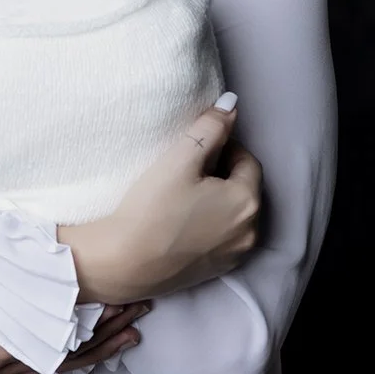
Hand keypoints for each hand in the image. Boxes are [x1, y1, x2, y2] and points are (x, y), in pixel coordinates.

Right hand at [0, 265, 146, 373]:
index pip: (38, 342)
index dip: (80, 324)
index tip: (113, 301)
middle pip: (54, 355)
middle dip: (100, 335)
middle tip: (139, 311)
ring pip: (46, 357)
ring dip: (87, 343)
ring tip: (125, 326)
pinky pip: (26, 353)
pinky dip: (59, 345)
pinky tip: (71, 336)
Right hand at [61, 98, 262, 304]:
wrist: (124, 263)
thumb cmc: (152, 208)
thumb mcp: (180, 158)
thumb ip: (210, 127)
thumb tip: (232, 103)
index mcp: (247, 201)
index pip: (247, 161)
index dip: (224, 147)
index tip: (197, 146)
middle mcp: (250, 231)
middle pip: (244, 188)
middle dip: (223, 173)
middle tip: (188, 167)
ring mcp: (234, 255)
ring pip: (234, 214)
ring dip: (218, 199)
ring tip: (184, 193)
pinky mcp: (216, 271)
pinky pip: (222, 237)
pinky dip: (211, 224)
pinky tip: (181, 220)